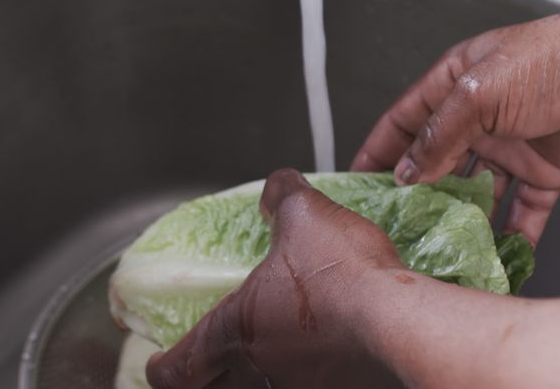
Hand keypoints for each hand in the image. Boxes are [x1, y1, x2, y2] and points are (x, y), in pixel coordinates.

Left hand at [146, 169, 405, 388]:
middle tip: (207, 368)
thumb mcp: (306, 215)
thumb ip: (283, 197)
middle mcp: (261, 372)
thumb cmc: (342, 274)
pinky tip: (324, 358)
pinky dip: (307, 376)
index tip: (160, 364)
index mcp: (236, 330)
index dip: (163, 367)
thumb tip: (275, 190)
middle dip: (204, 382)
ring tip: (270, 358)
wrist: (399, 324)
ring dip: (258, 376)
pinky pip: (309, 388)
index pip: (178, 369)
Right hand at [351, 11, 559, 243]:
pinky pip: (523, 207)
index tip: (356, 182)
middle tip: (395, 226)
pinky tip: (501, 254)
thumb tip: (407, 172)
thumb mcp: (482, 93)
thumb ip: (440, 134)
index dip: (378, 150)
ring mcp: (512, 145)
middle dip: (416, 193)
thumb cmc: (555, 61)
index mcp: (456, 85)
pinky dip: (514, 231)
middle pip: (436, 160)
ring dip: (462, 218)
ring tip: (442, 248)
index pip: (404, 121)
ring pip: (476, 190)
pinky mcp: (546, 169)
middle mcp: (479, 116)